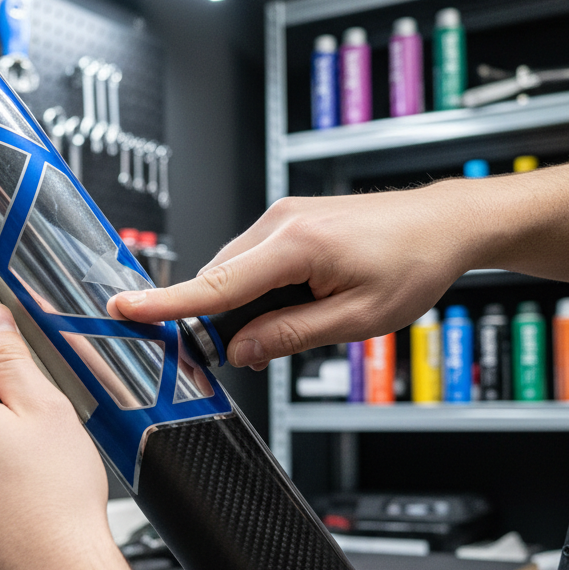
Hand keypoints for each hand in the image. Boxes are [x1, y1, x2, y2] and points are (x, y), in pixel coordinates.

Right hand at [109, 185, 478, 367]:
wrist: (444, 224)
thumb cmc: (413, 264)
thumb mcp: (356, 318)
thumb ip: (290, 335)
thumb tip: (241, 351)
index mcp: (296, 245)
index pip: (215, 283)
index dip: (166, 303)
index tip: (124, 308)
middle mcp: (281, 222)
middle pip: (221, 279)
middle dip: (221, 319)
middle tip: (253, 352)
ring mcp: (284, 217)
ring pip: (236, 271)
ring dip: (246, 305)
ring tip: (297, 322)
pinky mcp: (291, 220)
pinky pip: (255, 260)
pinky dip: (260, 288)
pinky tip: (295, 303)